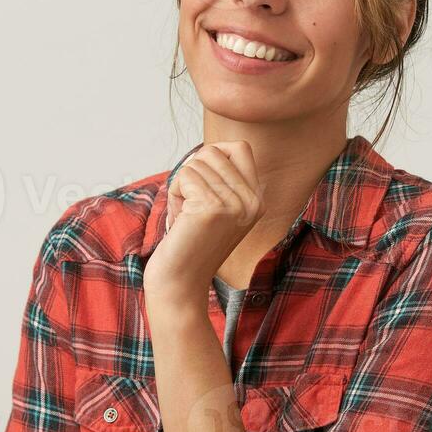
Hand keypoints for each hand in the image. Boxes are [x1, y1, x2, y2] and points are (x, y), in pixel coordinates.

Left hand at [143, 142, 265, 304]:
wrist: (180, 284)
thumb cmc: (189, 243)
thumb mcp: (216, 207)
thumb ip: (221, 180)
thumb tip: (209, 150)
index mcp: (257, 201)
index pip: (241, 148)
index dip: (213, 154)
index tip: (200, 179)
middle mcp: (252, 202)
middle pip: (214, 152)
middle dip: (192, 173)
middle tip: (189, 205)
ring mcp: (235, 205)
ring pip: (196, 163)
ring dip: (181, 186)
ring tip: (185, 215)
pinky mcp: (212, 209)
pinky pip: (185, 176)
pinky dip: (174, 193)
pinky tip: (179, 218)